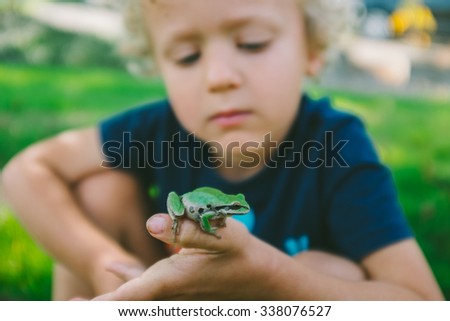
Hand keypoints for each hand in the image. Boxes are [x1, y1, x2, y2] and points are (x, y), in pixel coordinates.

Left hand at [93, 213, 277, 299]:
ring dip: (107, 296)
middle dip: (96, 305)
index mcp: (171, 281)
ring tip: (76, 296)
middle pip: (124, 303)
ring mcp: (173, 293)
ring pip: (133, 297)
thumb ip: (189, 229)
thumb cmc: (245, 256)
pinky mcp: (180, 287)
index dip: (99, 303)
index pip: (124, 299)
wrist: (266, 282)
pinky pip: (146, 287)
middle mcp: (167, 293)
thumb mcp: (224, 237)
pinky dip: (127, 280)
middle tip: (67, 302)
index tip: (75, 306)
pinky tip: (115, 269)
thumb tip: (152, 222)